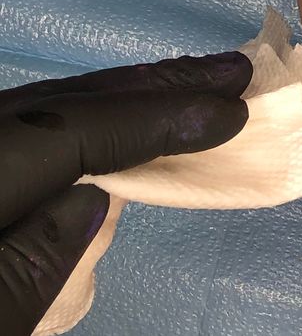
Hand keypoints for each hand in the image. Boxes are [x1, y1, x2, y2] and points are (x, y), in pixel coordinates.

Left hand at [0, 48, 251, 335]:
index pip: (74, 130)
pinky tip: (131, 120)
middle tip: (236, 71)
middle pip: (67, 103)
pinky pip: (43, 122)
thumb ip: (32, 265)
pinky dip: (94, 116)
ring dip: (130, 96)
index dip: (156, 117)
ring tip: (200, 84)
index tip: (232, 111)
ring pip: (55, 106)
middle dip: (155, 86)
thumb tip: (94, 200)